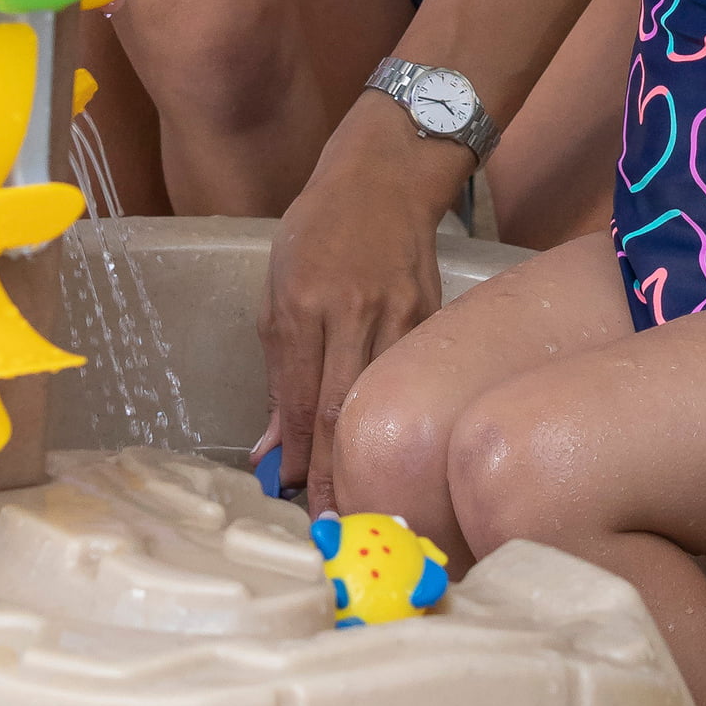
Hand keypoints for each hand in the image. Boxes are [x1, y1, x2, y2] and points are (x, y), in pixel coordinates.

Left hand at [259, 95, 462, 508]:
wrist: (386, 176)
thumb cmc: (319, 230)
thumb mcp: (278, 287)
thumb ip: (279, 370)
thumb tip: (271, 449)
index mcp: (303, 302)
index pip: (301, 396)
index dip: (299, 456)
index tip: (290, 500)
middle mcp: (352, 310)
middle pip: (344, 410)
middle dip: (335, 476)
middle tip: (330, 529)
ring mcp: (400, 314)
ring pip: (384, 401)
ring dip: (372, 459)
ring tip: (362, 509)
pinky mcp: (434, 317)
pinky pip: (414, 378)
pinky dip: (402, 420)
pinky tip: (396, 454)